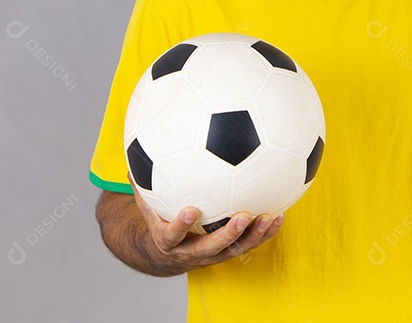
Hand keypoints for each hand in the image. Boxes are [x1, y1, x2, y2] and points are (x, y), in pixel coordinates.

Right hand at [135, 193, 282, 271]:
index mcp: (168, 240)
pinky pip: (249, 244)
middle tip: (242, 217)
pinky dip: (265, 232)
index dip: (180, 225)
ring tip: (270, 217)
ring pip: (235, 250)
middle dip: (227, 235)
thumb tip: (131, 156)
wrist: (165, 254)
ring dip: (253, 236)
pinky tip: (280, 215)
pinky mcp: (228, 251)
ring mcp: (212, 254)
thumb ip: (140, 184)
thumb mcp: (145, 204)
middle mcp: (191, 251)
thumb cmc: (158, 219)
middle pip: (211, 248)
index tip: (190, 210)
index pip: (172, 236)